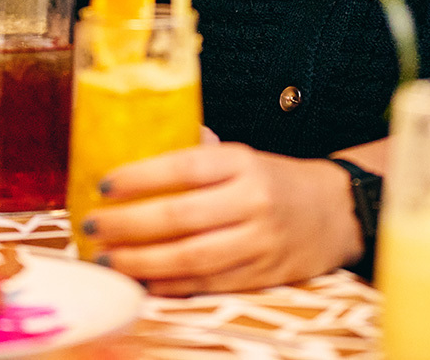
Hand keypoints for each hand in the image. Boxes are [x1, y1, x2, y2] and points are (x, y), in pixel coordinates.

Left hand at [85, 143, 360, 295]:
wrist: (336, 213)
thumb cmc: (276, 181)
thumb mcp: (244, 157)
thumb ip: (199, 155)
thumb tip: (141, 144)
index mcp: (245, 163)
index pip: (186, 165)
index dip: (142, 176)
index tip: (105, 183)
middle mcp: (253, 201)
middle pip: (181, 216)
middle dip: (129, 223)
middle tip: (93, 225)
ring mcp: (260, 242)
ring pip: (191, 257)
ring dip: (142, 261)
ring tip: (107, 258)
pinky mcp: (262, 276)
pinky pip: (207, 284)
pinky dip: (169, 285)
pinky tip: (140, 280)